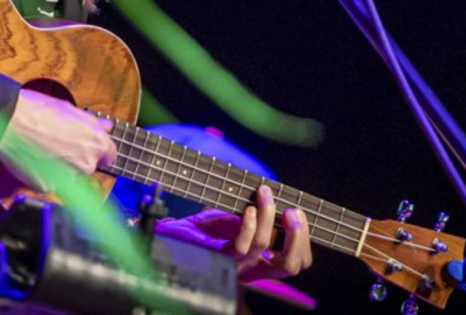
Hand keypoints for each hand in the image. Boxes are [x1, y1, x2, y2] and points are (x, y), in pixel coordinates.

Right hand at [0, 89, 115, 190]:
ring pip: (68, 176)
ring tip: (43, 148)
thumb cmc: (39, 111)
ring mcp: (67, 177)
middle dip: (76, 158)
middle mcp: (86, 163)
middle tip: (58, 143)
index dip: (98, 151)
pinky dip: (43, 174)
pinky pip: (49, 183)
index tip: (87, 148)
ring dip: (60, 167)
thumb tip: (107, 126)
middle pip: (88, 166)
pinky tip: (33, 158)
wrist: (10, 121)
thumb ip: (92, 123)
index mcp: (96, 143)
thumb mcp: (71, 110)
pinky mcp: (47, 186)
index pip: (109, 156)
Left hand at [155, 184, 312, 281]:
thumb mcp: (227, 219)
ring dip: (270, 217)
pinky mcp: (216, 259)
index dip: (304, 242)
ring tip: (265, 195)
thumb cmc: (194, 229)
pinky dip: (248, 224)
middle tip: (293, 211)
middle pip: (289, 267)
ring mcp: (233, 267)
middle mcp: (249, 270)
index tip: (299, 213)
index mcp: (257, 263)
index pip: (294, 264)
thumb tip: (270, 198)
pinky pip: (240, 246)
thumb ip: (249, 214)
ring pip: (265, 250)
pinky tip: (248, 210)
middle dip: (298, 236)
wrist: (161, 238)